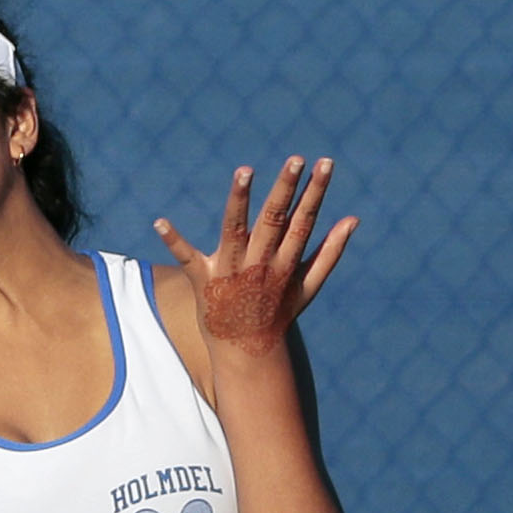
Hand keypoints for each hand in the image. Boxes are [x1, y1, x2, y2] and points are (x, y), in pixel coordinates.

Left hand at [154, 157, 357, 356]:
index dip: (315, 192)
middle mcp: (260, 264)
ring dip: (240, 201)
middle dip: (285, 189)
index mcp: (285, 263)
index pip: (304, 220)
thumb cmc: (278, 315)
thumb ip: (330, 252)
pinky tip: (159, 221)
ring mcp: (231, 272)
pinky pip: (186, 258)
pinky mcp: (203, 281)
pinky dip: (173, 241)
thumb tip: (353, 219)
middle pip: (274, 220)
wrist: (246, 354)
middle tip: (295, 159)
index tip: (325, 163)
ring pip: (235, 230)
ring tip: (245, 170)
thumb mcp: (308, 286)